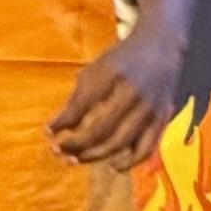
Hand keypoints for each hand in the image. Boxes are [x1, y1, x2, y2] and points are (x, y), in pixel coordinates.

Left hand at [51, 27, 184, 170]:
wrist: (162, 45)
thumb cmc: (121, 59)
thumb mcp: (97, 67)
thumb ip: (80, 95)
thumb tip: (60, 127)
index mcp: (113, 73)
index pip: (82, 104)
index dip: (63, 121)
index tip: (47, 132)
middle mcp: (133, 92)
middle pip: (100, 129)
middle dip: (75, 144)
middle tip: (57, 150)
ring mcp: (150, 108)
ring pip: (120, 142)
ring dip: (94, 155)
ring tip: (75, 159)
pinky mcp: (162, 119)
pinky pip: (146, 148)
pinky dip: (129, 162)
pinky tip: (113, 165)